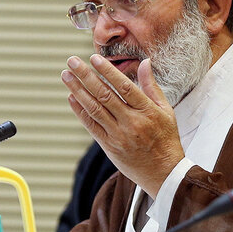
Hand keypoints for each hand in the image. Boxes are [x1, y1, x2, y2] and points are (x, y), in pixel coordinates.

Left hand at [61, 54, 183, 197]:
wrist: (164, 173)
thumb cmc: (166, 139)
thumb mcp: (166, 111)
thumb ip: (152, 86)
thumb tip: (145, 62)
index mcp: (147, 111)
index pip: (124, 87)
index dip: (108, 71)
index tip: (94, 58)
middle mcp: (131, 123)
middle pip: (105, 95)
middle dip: (86, 76)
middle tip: (72, 62)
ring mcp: (118, 135)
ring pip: (94, 109)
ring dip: (78, 91)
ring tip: (66, 76)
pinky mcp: (109, 146)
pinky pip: (91, 126)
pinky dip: (80, 111)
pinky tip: (72, 98)